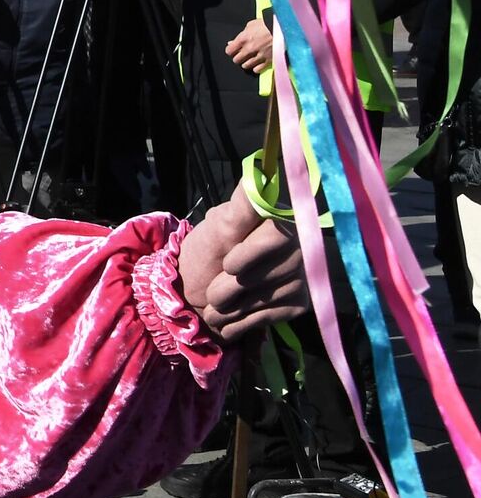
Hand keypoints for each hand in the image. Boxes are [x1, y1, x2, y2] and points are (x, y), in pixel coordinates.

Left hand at [178, 181, 306, 343]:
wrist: (195, 291)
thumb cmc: (206, 252)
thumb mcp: (216, 227)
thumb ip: (240, 208)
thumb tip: (256, 173)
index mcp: (280, 219)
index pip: (278, 235)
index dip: (250, 254)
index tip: (228, 265)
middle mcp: (300, 246)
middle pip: (272, 272)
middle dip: (234, 287)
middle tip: (212, 293)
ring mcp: (302, 276)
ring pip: (268, 298)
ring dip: (234, 308)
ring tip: (214, 306)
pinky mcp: (298, 304)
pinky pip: (270, 317)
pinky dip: (241, 323)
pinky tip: (227, 320)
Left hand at [226, 18, 273, 73]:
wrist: (282, 27)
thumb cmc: (266, 24)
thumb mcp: (250, 25)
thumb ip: (241, 35)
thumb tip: (232, 42)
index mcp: (243, 39)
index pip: (229, 51)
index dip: (231, 50)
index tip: (234, 50)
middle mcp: (249, 49)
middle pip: (236, 60)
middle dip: (238, 57)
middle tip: (242, 54)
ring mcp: (259, 56)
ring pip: (246, 66)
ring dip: (246, 62)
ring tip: (250, 58)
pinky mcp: (268, 60)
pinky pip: (257, 69)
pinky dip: (256, 67)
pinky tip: (257, 63)